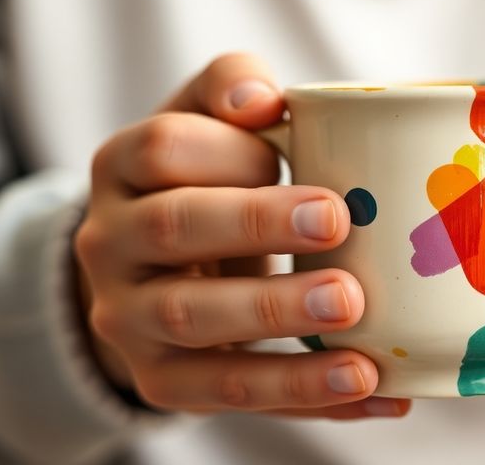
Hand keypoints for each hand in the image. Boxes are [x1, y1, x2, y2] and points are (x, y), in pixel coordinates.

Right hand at [74, 53, 409, 418]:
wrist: (146, 280)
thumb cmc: (201, 187)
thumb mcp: (205, 128)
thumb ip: (230, 91)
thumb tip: (266, 97)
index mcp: (121, 170)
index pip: (162, 148)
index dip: (228, 148)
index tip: (287, 142)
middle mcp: (108, 244)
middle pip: (172, 227)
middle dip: (255, 224)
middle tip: (335, 222)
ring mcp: (128, 319)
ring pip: (193, 319)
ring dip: (277, 316)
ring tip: (354, 311)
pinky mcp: (161, 382)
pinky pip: (231, 392)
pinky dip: (307, 394)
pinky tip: (376, 387)